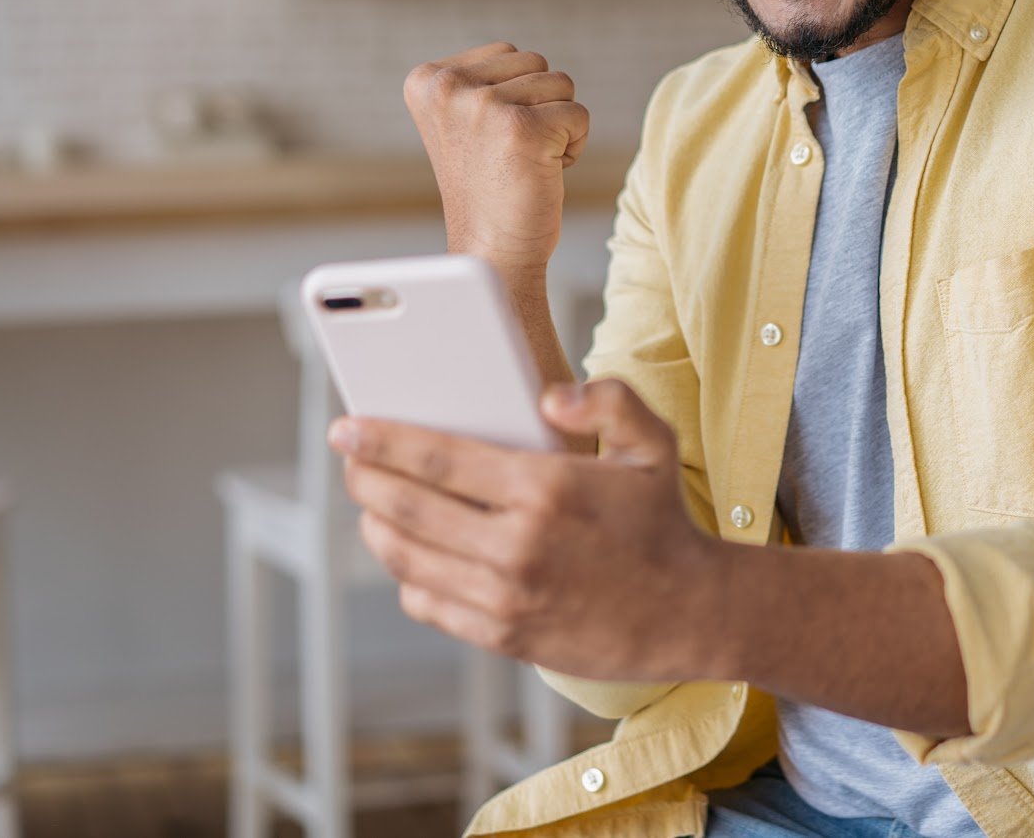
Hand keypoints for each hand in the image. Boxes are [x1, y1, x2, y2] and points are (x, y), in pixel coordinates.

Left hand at [333, 378, 724, 680]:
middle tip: (350, 458)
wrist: (688, 613)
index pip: (438, 459)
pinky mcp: (503, 636)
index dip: (381, 441)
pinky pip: (428, 602)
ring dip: (376, 525)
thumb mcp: (654, 443)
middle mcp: (518, 545)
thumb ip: (609, 400)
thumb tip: (548, 397)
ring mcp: (506, 596)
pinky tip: (409, 550)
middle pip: (407, 507)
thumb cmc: (661, 522)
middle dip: (364, 477)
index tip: (346, 426)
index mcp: (546, 489)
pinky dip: (406, 574)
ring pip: (407, 557)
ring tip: (372, 501)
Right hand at [402, 42, 587, 274]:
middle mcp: (447, 87)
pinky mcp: (522, 128)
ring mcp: (483, 106)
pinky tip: (543, 172)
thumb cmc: (487, 187)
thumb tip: (521, 57)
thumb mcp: (464, 120)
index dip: (515, 97)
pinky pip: (579, 113)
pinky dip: (574, 145)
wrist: (491, 250)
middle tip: (511, 154)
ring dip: (557, 124)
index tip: (490, 139)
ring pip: (561, 84)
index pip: (508, 54)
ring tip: (525, 162)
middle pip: (536, 62)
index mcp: (427, 80)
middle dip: (539, 106)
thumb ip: (480, 80)